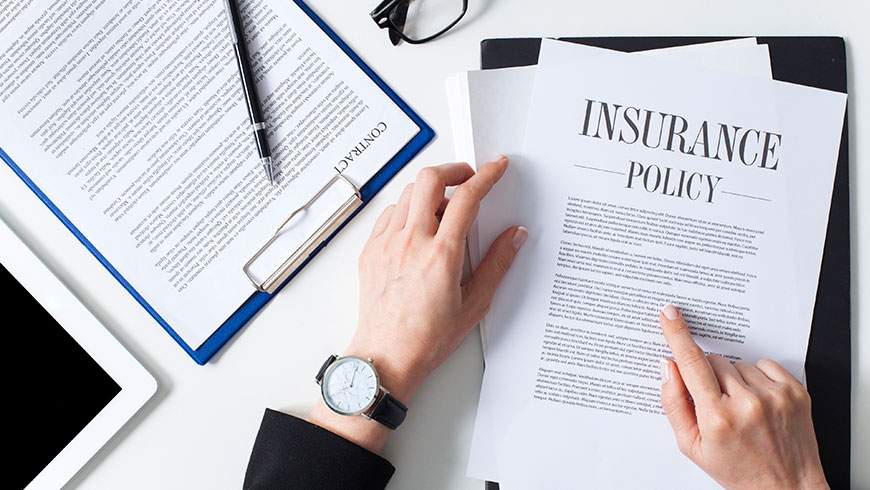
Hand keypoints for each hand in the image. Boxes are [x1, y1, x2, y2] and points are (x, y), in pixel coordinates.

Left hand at [309, 156, 525, 450]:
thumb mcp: (475, 304)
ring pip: (407, 193)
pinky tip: (418, 225)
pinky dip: (407, 209)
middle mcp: (411, 242)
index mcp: (442, 254)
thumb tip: (516, 235)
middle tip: (469, 178)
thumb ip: (497, 264)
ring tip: (445, 207)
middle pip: (430, 179)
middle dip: (454, 169)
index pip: (467, 198)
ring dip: (430, 189)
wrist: (386, 356)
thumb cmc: (428, 338)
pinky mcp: (370, 250)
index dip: (487, 175)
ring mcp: (386, 244)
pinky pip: (389, 214)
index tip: (497, 166)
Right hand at [659, 304, 827, 489]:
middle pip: (713, 362)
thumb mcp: (691, 446)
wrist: (786, 488)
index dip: (677, 335)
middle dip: (708, 376)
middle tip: (716, 403)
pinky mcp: (794, 392)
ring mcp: (774, 396)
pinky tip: (757, 401)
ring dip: (734, 379)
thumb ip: (674, 404)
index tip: (669, 314)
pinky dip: (757, 378)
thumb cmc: (737, 470)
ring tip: (741, 408)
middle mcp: (747, 404)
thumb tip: (669, 367)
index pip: (691, 364)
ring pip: (738, 364)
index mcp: (717, 418)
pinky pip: (764, 364)